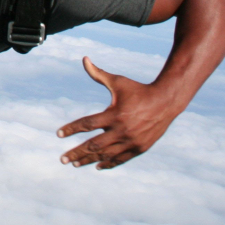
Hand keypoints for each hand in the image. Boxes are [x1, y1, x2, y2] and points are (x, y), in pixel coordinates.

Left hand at [56, 57, 180, 169]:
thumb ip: (98, 74)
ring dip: (89, 160)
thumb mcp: (118, 81)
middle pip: (93, 145)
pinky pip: (121, 159)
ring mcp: (131, 141)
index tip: (58, 134)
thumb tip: (84, 59)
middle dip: (76, 153)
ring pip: (105, 155)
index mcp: (114, 114)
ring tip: (75, 164)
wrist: (166, 101)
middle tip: (62, 159)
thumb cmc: (139, 89)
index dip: (71, 129)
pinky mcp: (139, 148)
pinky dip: (108, 163)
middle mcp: (122, 130)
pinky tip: (97, 166)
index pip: (87, 124)